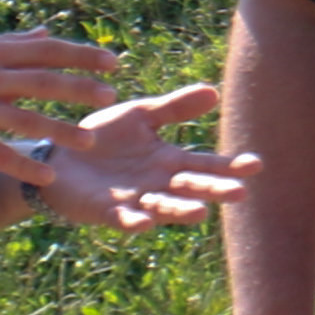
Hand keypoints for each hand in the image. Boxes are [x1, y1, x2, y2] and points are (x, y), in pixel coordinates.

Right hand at [0, 31, 127, 158]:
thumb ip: (10, 44)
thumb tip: (46, 34)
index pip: (46, 51)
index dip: (81, 55)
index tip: (114, 61)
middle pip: (42, 80)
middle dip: (80, 88)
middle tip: (111, 96)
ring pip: (25, 118)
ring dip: (60, 130)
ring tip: (89, 142)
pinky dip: (23, 164)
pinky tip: (47, 176)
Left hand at [24, 83, 250, 233]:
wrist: (58, 156)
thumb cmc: (103, 138)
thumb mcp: (140, 116)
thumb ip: (174, 108)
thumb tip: (214, 92)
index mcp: (168, 161)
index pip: (205, 164)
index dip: (230, 166)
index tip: (256, 165)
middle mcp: (157, 184)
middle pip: (190, 188)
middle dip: (214, 191)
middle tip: (241, 193)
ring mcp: (134, 200)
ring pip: (163, 207)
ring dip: (180, 211)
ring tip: (200, 213)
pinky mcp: (106, 211)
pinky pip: (123, 218)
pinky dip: (134, 221)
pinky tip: (145, 222)